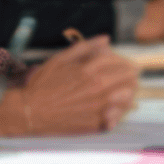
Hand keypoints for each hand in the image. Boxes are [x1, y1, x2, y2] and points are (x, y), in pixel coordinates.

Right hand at [0, 35, 138, 135]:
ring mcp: (99, 108)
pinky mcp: (97, 124)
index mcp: (89, 71)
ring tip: (125, 88)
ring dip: (129, 90)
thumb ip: (85, 47)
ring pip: (128, 97)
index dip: (122, 60)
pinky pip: (119, 116)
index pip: (118, 62)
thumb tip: (105, 39)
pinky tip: (116, 106)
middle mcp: (97, 89)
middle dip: (130, 73)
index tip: (122, 61)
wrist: (33, 111)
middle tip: (128, 73)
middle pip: (128, 79)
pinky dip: (121, 109)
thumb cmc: (44, 84)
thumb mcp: (60, 59)